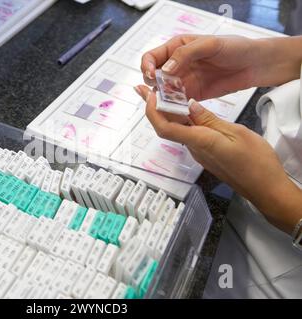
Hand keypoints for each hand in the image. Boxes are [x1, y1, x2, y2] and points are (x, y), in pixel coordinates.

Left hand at [135, 85, 301, 234]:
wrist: (265, 189)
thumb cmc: (257, 164)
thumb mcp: (237, 133)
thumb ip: (211, 120)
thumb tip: (190, 106)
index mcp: (201, 141)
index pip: (166, 128)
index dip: (153, 112)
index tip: (149, 96)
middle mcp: (195, 149)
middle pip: (166, 128)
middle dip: (153, 108)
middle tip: (144, 90)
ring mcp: (199, 153)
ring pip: (176, 130)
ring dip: (166, 113)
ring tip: (161, 94)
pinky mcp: (205, 154)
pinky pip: (187, 134)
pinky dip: (181, 120)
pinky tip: (183, 109)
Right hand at [141, 35, 301, 100]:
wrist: (255, 64)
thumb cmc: (236, 47)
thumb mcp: (210, 44)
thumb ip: (186, 54)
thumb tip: (165, 69)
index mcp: (176, 47)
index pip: (151, 58)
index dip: (146, 67)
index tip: (151, 76)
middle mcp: (177, 65)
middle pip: (153, 77)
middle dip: (154, 85)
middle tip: (163, 90)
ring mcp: (183, 81)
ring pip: (163, 92)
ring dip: (163, 98)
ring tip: (170, 101)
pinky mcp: (192, 95)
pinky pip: (176, 102)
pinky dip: (174, 106)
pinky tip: (178, 108)